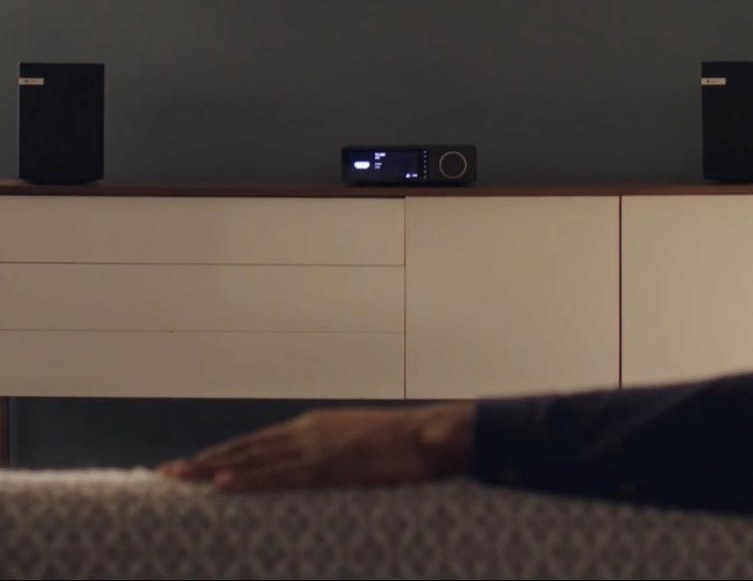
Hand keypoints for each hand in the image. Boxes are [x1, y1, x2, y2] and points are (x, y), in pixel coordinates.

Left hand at [159, 402, 474, 492]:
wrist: (426, 435)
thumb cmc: (397, 444)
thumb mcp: (355, 443)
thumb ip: (328, 454)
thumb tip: (311, 470)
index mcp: (310, 427)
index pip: (255, 444)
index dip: (221, 455)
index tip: (191, 466)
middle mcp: (304, 434)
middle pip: (244, 449)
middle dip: (203, 462)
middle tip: (167, 474)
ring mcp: (313, 449)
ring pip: (252, 461)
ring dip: (213, 470)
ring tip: (180, 479)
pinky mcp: (326, 467)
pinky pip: (279, 477)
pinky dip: (248, 479)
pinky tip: (223, 484)